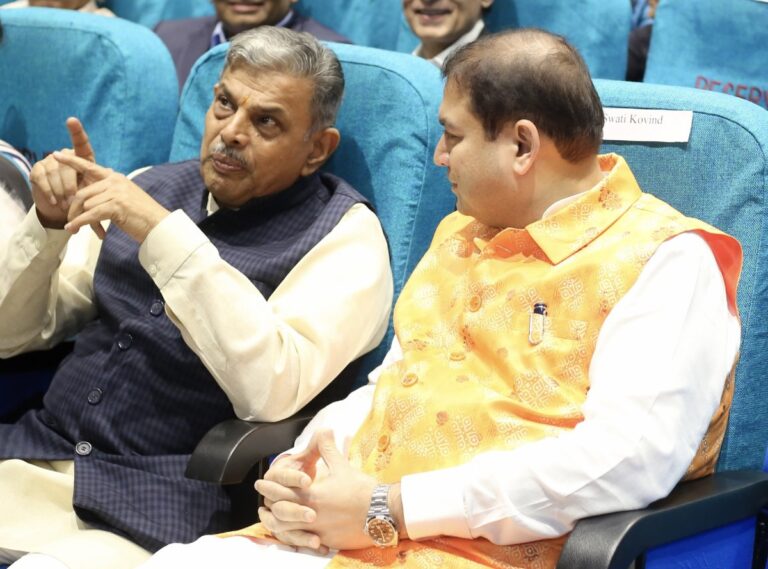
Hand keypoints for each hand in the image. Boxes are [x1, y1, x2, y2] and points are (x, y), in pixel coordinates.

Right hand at [29, 117, 95, 228]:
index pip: (81, 143)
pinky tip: (56, 201)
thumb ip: (102, 207)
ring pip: (56, 174)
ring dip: (62, 191)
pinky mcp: (37, 170)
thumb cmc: (83, 202)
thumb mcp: (95, 202)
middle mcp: (66, 156)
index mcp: (84, 160)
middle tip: (74, 201)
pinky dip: (50, 192)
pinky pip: (43, 179)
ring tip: (67, 205)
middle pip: (69, 166)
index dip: (76, 131)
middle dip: (72, 186)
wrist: (63, 210)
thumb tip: (107, 229)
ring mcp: (50, 162)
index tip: (71, 119)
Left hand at [53, 153, 169, 242]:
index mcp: (115, 178)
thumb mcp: (125, 198)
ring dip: (77, 218)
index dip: (71, 161)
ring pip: (85, 204)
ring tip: (74, 228)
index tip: (56, 155)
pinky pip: (90, 215)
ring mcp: (115, 193)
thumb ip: (108, 194)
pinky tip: (73, 229)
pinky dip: (79, 223)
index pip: (89, 167)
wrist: (158, 225)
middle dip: (72, 208)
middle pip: (82, 193)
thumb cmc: (142, 215)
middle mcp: (114, 182)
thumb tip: (88, 200)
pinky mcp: (115, 206)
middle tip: (69, 221)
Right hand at [255, 433, 329, 551]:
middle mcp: (273, 495)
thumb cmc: (309, 471)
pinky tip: (319, 544)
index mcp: (277, 475)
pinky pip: (288, 538)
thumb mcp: (314, 459)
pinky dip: (302, 541)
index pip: (279, 475)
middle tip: (313, 513)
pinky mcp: (285, 528)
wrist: (304, 487)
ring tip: (316, 533)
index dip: (293, 478)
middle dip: (295, 509)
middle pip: (278, 504)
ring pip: (280, 524)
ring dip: (297, 529)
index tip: (309, 480)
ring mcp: (278, 513)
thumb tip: (327, 430)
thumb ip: (320, 446)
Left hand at [256, 430, 378, 550]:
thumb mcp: (342, 466)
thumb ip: (328, 448)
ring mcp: (318, 531)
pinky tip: (292, 535)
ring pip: (288, 531)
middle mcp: (311, 515)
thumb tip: (323, 429)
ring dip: (278, 524)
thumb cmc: (361, 488)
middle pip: (281, 513)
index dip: (270, 488)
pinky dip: (294, 537)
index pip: (283, 492)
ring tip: (271, 520)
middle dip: (269, 506)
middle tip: (261, 503)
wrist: (381, 512)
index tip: (261, 484)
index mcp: (312, 495)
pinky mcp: (327, 541)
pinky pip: (303, 542)